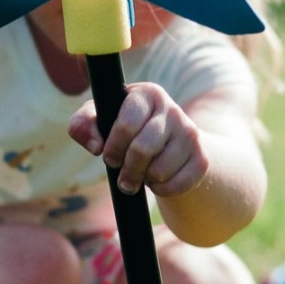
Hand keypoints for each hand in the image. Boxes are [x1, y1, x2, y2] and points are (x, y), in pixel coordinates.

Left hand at [69, 83, 208, 197]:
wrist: (170, 145)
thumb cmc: (128, 130)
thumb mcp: (101, 120)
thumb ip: (83, 124)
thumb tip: (95, 145)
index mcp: (147, 94)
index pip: (127, 123)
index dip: (113, 146)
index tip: (107, 156)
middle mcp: (173, 110)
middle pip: (142, 149)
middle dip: (126, 169)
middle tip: (122, 175)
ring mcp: (190, 134)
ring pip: (159, 170)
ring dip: (145, 179)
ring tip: (143, 172)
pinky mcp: (201, 159)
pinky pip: (177, 185)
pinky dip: (162, 189)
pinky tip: (159, 179)